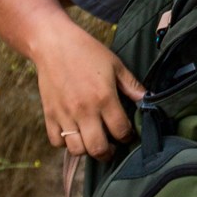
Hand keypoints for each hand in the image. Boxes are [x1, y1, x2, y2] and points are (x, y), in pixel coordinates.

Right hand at [34, 26, 144, 160]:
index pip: (120, 130)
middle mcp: (84, 110)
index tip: (128, 134)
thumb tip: (148, 100)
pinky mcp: (49, 115)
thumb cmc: (87, 51)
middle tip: (112, 147)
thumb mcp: (115, 64)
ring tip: (93, 140)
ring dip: (87, 150)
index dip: (128, 136)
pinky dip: (65, 143)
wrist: (53, 44)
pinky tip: (74, 133)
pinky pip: (56, 141)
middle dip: (109, 153)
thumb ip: (131, 85)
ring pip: (77, 149)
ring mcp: (65, 115)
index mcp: (104, 97)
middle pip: (98, 148)